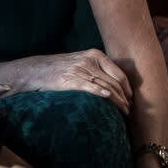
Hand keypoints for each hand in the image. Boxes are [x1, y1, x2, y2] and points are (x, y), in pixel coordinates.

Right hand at [15, 49, 132, 114]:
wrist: (36, 70)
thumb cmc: (59, 69)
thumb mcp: (80, 62)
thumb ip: (97, 68)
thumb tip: (115, 85)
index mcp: (95, 55)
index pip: (120, 74)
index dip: (129, 90)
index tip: (132, 100)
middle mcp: (90, 60)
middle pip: (116, 83)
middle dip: (126, 99)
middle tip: (130, 111)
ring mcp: (81, 69)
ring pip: (107, 87)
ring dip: (118, 102)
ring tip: (124, 113)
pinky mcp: (72, 80)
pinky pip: (91, 87)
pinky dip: (102, 94)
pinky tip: (109, 100)